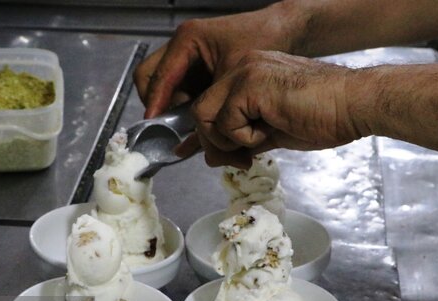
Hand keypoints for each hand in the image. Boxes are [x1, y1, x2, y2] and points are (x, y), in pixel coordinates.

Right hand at [133, 1, 307, 117]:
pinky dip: (184, 109)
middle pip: (149, 79)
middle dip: (156, 104)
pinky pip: (180, 93)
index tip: (153, 124)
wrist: (287, 31)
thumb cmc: (264, 41)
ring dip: (170, 109)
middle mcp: (183, 48)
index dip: (154, 102)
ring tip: (185, 129)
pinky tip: (195, 126)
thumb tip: (194, 132)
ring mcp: (189, 60)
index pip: (157, 75)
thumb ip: (211, 104)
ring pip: (163, 88)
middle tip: (167, 126)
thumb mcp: (235, 76)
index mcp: (188, 40)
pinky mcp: (198, 72)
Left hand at [175, 51, 364, 167]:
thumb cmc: (324, 116)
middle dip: (214, 143)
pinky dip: (243, 137)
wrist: (354, 106)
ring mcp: (244, 73)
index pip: (210, 107)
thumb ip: (243, 139)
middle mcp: (241, 68)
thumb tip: (214, 157)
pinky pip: (225, 122)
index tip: (238, 157)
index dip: (216, 138)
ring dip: (227, 139)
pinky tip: (270, 130)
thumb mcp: (273, 131)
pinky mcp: (250, 85)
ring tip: (259, 141)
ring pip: (204, 115)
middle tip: (240, 159)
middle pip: (200, 111)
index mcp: (247, 75)